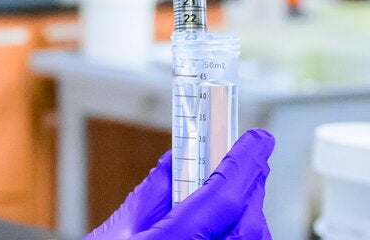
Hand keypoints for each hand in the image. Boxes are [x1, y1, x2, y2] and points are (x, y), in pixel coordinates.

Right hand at [88, 130, 275, 239]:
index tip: (257, 140)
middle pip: (248, 226)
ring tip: (238, 192)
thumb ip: (151, 197)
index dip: (243, 163)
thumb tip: (174, 163)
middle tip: (249, 161)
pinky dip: (240, 238)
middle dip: (251, 189)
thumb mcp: (112, 236)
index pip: (223, 198)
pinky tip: (228, 227)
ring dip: (249, 216)